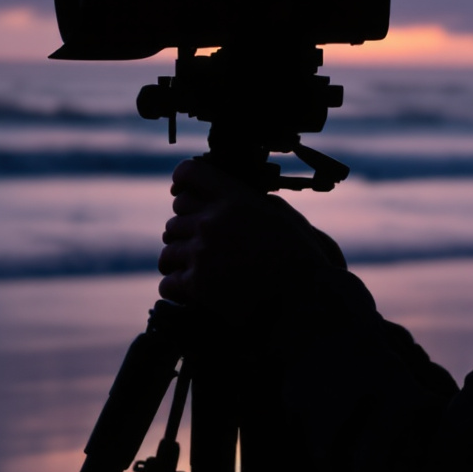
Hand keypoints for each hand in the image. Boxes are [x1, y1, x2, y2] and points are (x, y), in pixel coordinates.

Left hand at [157, 155, 349, 322]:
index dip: (182, 181)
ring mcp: (202, 253)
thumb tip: (226, 195)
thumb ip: (249, 200)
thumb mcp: (279, 216)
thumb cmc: (299, 258)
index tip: (181, 191)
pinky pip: (168, 282)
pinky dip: (177, 288)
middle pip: (176, 216)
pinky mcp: (196, 285)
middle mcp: (213, 221)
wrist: (305, 299)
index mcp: (234, 198)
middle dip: (187, 229)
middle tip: (202, 244)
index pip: (189, 172)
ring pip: (169, 250)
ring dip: (181, 260)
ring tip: (197, 270)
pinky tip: (190, 292)